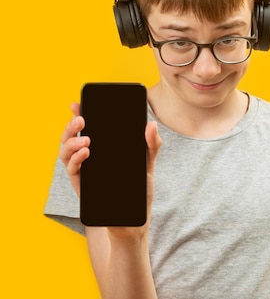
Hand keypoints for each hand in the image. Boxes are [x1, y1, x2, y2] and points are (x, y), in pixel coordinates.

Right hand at [59, 102, 161, 236]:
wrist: (133, 218)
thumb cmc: (138, 189)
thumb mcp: (147, 163)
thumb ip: (151, 144)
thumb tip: (150, 125)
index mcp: (102, 148)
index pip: (87, 127)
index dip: (78, 114)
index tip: (76, 103)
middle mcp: (89, 156)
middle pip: (71, 136)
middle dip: (71, 125)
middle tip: (82, 118)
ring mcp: (83, 170)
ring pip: (66, 151)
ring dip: (71, 142)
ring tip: (86, 139)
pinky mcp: (81, 185)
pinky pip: (72, 170)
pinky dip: (76, 159)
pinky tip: (86, 153)